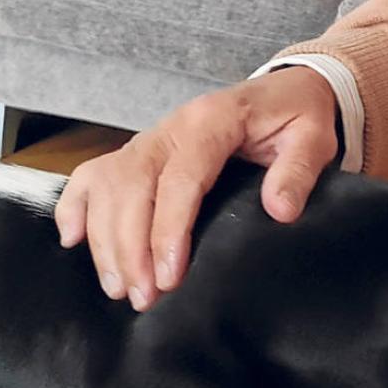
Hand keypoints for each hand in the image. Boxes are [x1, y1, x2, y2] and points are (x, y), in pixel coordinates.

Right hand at [54, 66, 339, 311]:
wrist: (288, 90)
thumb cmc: (299, 116)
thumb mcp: (314, 138)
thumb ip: (298, 171)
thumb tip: (280, 210)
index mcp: (214, 119)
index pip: (180, 178)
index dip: (168, 230)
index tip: (168, 278)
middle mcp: (174, 126)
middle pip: (133, 185)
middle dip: (130, 246)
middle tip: (142, 297)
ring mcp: (152, 136)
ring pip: (108, 185)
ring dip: (106, 239)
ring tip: (120, 288)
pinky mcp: (142, 149)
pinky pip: (95, 173)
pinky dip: (76, 204)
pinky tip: (73, 240)